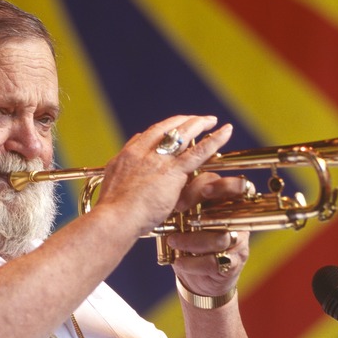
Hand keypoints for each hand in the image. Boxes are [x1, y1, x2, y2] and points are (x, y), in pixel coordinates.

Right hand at [96, 115, 232, 235]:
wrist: (115, 218)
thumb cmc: (113, 209)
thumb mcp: (112, 183)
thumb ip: (120, 168)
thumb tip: (123, 158)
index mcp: (128, 155)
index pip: (149, 135)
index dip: (164, 130)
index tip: (173, 128)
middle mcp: (143, 151)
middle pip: (166, 128)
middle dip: (183, 121)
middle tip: (196, 119)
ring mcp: (159, 159)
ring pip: (183, 133)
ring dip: (199, 124)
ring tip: (211, 120)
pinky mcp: (174, 171)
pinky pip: (198, 151)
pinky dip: (214, 139)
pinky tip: (225, 132)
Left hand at [167, 173, 254, 296]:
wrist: (197, 276)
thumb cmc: (189, 238)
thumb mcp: (185, 216)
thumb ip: (184, 201)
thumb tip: (166, 187)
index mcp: (229, 201)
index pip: (235, 185)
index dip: (214, 186)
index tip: (187, 192)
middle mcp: (239, 219)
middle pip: (232, 207)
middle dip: (203, 209)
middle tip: (179, 210)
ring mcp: (239, 242)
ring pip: (220, 238)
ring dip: (191, 240)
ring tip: (172, 241)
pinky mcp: (234, 264)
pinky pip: (214, 261)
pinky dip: (193, 262)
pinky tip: (179, 261)